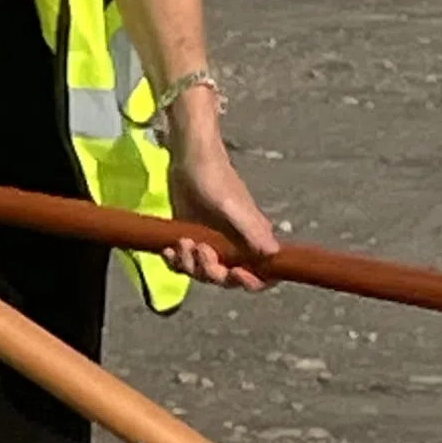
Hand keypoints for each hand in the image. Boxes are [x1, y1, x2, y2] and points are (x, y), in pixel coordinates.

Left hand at [162, 111, 277, 288]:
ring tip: (181, 242)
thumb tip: (274, 254)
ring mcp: (211, 243)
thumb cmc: (214, 178)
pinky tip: (167, 249)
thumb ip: (251, 231)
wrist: (189, 159)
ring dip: (188, 264)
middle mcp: (234, 246)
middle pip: (225, 279)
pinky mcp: (191, 238)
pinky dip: (175, 260)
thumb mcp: (232, 206)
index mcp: (251, 240)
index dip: (250, 282)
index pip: (261, 275)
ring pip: (201, 273)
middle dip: (210, 271)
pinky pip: (183, 263)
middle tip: (199, 248)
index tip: (234, 274)